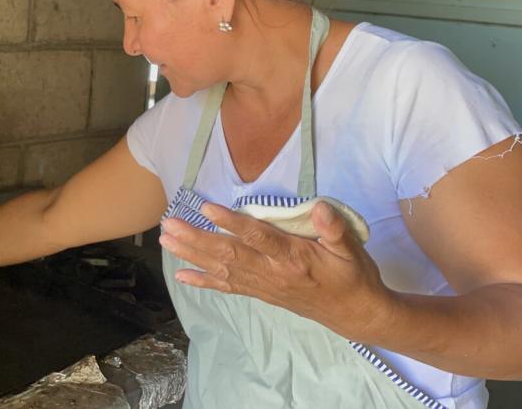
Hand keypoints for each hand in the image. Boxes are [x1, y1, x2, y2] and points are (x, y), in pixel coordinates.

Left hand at [158, 201, 396, 341]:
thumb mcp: (352, 249)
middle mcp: (272, 273)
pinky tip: (181, 275)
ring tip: (167, 241)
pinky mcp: (260, 293)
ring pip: (222, 269)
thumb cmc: (353, 275)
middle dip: (196, 239)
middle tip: (169, 224)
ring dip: (192, 255)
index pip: (257, 237)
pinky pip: (227, 287)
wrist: (354, 314)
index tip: (206, 208)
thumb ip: (334, 228)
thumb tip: (319, 206)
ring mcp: (263, 285)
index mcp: (293, 257)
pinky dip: (203, 281)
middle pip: (229, 253)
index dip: (231, 222)